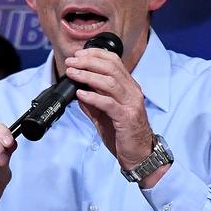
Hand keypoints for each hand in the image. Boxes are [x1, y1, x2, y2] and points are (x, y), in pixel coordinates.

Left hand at [65, 48, 160, 185]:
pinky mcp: (127, 118)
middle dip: (88, 62)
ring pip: (110, 83)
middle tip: (71, 63)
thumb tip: (77, 91)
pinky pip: (109, 103)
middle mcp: (132, 92)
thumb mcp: (104, 114)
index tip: (78, 54)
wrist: (139, 155)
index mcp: (128, 87)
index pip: (114, 61)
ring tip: (72, 74)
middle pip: (111, 68)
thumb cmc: (123, 134)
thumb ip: (93, 102)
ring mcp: (131, 104)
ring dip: (88, 76)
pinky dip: (93, 97)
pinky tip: (81, 95)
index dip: (95, 55)